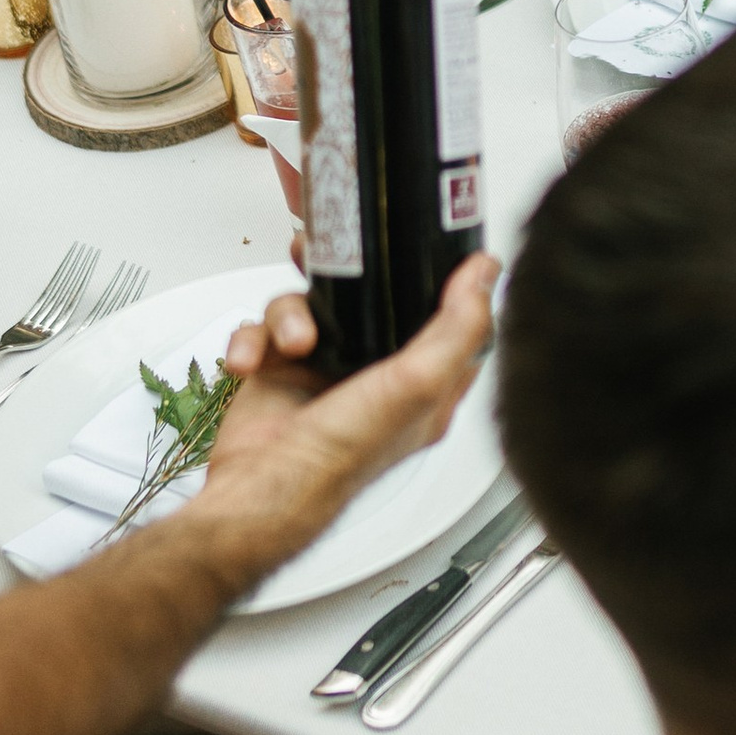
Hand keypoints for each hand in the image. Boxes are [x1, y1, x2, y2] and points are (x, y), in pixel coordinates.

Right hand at [191, 256, 497, 578]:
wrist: (259, 491)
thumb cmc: (341, 455)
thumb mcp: (418, 385)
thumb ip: (458, 328)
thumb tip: (485, 273)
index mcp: (426, 382)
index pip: (448, 318)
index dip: (440, 279)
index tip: (421, 243)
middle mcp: (377, 372)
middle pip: (370, 296)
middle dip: (342, 272)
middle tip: (318, 254)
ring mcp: (326, 367)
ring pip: (310, 303)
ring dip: (290, 314)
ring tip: (291, 344)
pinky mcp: (280, 370)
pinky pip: (264, 330)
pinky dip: (252, 340)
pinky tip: (250, 362)